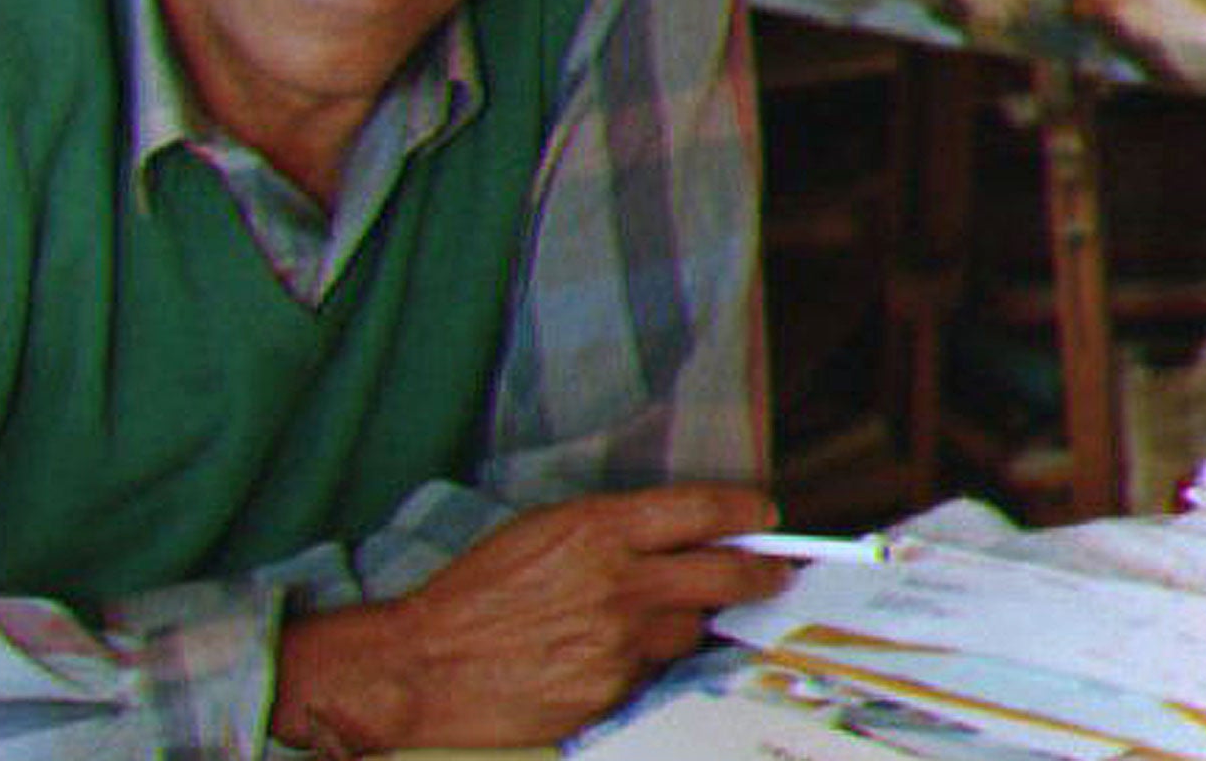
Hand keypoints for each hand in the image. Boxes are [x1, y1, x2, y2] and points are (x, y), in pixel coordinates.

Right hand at [272, 483, 790, 752]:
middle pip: (723, 576)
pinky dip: (645, 660)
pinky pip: (652, 672)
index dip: (742, 513)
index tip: (762, 516)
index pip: (699, 512)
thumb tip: (668, 538)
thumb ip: (609, 532)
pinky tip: (614, 653)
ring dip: (688, 620)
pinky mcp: (613, 693)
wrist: (428, 662)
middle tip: (776, 572)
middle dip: (760, 574)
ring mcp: (621, 644)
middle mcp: (621, 584)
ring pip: (689, 629)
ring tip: (666, 615)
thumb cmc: (475, 590)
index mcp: (598, 529)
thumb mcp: (542, 530)